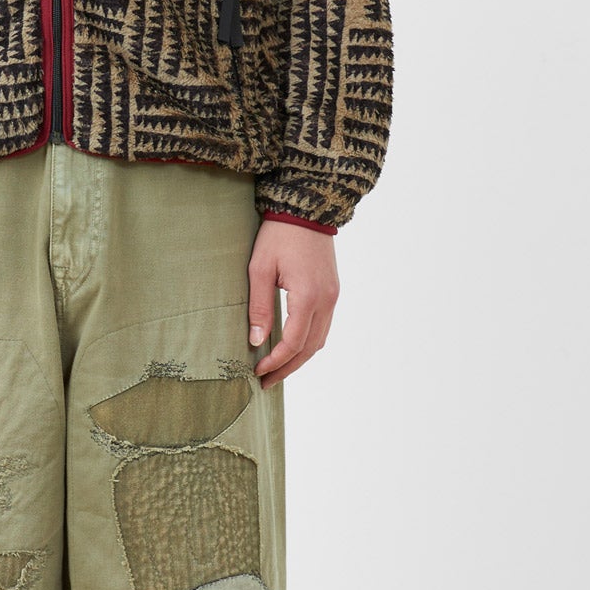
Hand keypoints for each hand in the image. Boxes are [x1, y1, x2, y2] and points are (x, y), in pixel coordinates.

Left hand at [248, 221, 337, 386]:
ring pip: (320, 340)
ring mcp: (333, 296)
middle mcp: (327, 300)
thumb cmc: (279, 235)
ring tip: (277, 369)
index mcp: (309, 296)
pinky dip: (308, 342)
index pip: (294, 342)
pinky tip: (291, 346)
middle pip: (310, 348)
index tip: (257, 370)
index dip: (276, 361)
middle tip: (266, 381)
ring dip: (299, 358)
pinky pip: (323, 325)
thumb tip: (256, 341)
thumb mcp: (260, 269)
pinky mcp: (332, 291)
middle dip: (288, 368)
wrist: (306, 208)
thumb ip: (259, 307)